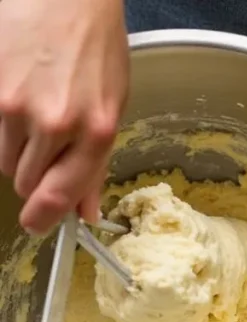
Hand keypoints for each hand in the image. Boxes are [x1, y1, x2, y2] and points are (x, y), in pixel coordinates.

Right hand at [0, 0, 128, 234]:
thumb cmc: (95, 47)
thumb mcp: (113, 105)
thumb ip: (96, 162)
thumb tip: (86, 210)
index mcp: (97, 130)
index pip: (62, 194)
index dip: (46, 216)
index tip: (39, 225)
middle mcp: (56, 124)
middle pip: (27, 182)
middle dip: (36, 177)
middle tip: (47, 150)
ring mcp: (17, 108)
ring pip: (5, 161)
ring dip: (18, 152)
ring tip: (37, 116)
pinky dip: (4, 129)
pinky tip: (20, 100)